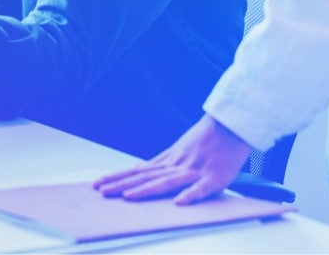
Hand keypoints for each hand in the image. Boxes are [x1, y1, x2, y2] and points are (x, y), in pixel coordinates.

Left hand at [92, 115, 252, 203]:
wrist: (230, 125)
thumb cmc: (205, 138)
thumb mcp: (178, 149)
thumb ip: (160, 162)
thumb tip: (138, 168)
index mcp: (168, 160)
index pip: (137, 172)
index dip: (117, 178)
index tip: (98, 184)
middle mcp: (176, 165)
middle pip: (145, 177)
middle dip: (122, 185)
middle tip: (102, 191)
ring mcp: (194, 170)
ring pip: (166, 182)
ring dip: (147, 190)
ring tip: (128, 197)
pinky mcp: (214, 177)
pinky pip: (201, 188)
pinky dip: (190, 194)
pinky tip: (179, 203)